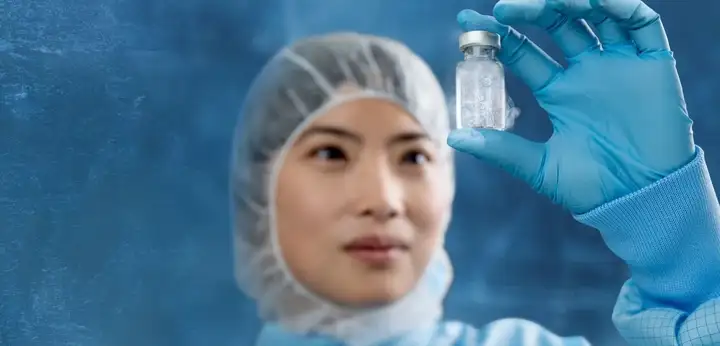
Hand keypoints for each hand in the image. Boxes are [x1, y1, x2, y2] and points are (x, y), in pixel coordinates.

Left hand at [447, 0, 694, 213]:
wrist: (642, 201)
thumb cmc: (593, 188)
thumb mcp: (540, 166)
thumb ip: (500, 148)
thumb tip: (453, 139)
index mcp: (558, 91)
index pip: (523, 50)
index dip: (498, 34)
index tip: (467, 22)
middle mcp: (585, 72)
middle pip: (555, 24)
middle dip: (529, 11)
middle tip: (501, 10)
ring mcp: (617, 65)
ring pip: (594, 16)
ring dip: (569, 2)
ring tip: (543, 2)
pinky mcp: (652, 64)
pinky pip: (641, 24)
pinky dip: (622, 6)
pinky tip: (596, 1)